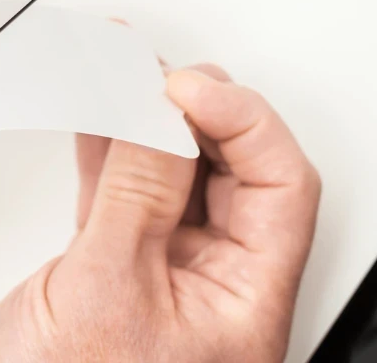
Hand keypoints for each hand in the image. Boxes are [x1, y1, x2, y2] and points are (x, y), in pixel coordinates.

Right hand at [0, 64, 320, 362]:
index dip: (244, 123)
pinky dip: (111, 148)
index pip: (280, 186)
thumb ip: (140, 195)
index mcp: (244, 300)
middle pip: (235, 170)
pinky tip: (96, 116)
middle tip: (153, 76)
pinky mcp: (114, 262)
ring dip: (148, 121)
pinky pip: (126, 188)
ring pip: (176, 172)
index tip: (186, 89)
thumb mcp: (108, 290)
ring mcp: (164, 268)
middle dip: (197, 112)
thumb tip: (162, 117)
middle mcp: (216, 282)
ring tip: (119, 77)